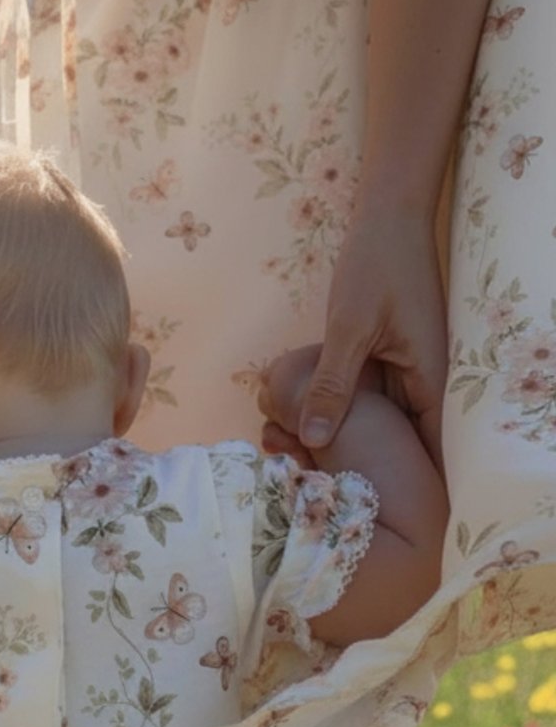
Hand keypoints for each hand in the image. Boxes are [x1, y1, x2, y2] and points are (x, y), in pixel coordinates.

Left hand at [259, 204, 446, 477]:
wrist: (386, 219)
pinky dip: (337, 411)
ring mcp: (405, 374)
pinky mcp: (385, 364)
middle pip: (399, 443)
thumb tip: (315, 438)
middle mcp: (424, 383)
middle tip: (313, 489)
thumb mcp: (350, 327)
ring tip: (296, 464)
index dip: (404, 484)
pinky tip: (298, 426)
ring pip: (376, 424)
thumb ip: (332, 383)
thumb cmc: (377, 265)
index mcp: (431, 379)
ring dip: (342, 439)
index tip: (370, 507)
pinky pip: (364, 400)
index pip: (429, 451)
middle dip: (361, 466)